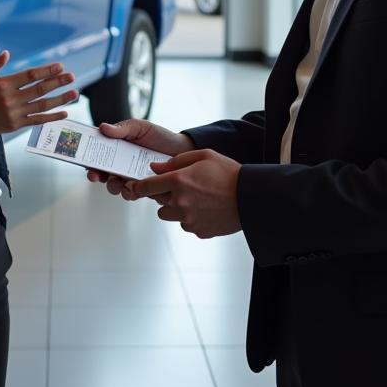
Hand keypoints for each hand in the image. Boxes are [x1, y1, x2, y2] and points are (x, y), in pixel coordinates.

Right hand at [0, 51, 76, 147]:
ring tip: (74, 93)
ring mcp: (13, 114)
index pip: (30, 75)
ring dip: (60, 99)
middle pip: (39, 89)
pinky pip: (37, 120)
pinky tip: (64, 113)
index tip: (60, 66)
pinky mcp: (14, 125)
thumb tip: (7, 54)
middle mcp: (10, 99)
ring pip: (42, 105)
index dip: (47, 71)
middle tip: (72, 76)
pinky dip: (51, 117)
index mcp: (2, 84)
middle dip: (58, 82)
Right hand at [85, 119, 193, 195]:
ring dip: (114, 187)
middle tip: (97, 176)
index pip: (97, 155)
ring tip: (120, 183)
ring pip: (115, 186)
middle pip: (102, 173)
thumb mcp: (139, 127)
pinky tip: (134, 188)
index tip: (87, 165)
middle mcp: (120, 164)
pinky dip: (131, 192)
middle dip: (97, 176)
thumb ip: (122, 129)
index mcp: (116, 148)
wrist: (181, 149)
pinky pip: (132, 193)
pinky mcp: (142, 187)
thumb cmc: (158, 136)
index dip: (89, 161)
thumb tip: (103, 127)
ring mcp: (130, 176)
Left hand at [123, 149, 241, 237]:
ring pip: (170, 215)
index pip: (146, 186)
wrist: (251, 197)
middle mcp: (180, 202)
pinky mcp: (198, 231)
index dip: (139, 186)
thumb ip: (175, 161)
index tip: (135, 186)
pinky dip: (191, 218)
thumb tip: (154, 168)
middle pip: (158, 202)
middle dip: (165, 195)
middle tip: (183, 187)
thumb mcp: (202, 156)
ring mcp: (188, 219)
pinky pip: (186, 225)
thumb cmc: (228, 173)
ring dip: (176, 208)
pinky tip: (207, 209)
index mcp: (179, 181)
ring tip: (197, 198)